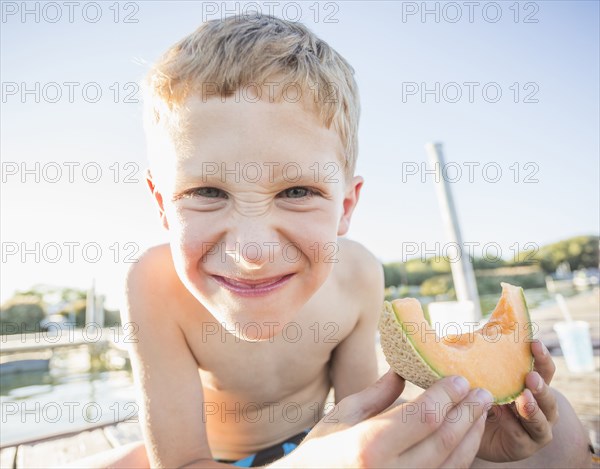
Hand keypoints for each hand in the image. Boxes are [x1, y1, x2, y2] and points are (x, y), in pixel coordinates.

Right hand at [275, 370, 492, 467]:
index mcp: (369, 445)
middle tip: (483, 393)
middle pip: (445, 440)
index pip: (424, 417)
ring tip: (481, 413)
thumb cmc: (320, 451)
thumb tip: (403, 370)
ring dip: (472, 436)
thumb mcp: (341, 416)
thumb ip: (377, 395)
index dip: (447, 396)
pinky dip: (461, 457)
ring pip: (452, 463)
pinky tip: (467, 439)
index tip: (460, 379)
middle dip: (468, 413)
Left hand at [476, 339, 558, 461]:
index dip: (542, 357)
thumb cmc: (480, 395)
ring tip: (522, 398)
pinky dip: (511, 425)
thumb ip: (483, 358)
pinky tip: (500, 413)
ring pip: (540, 421)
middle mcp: (541, 408)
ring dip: (531, 409)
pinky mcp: (524, 446)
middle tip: (530, 377)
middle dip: (540, 387)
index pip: (545, 370)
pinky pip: (520, 436)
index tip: (534, 342)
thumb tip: (469, 332)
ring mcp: (536, 429)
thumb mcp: (482, 375)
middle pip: (548, 398)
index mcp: (534, 386)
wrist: (470, 429)